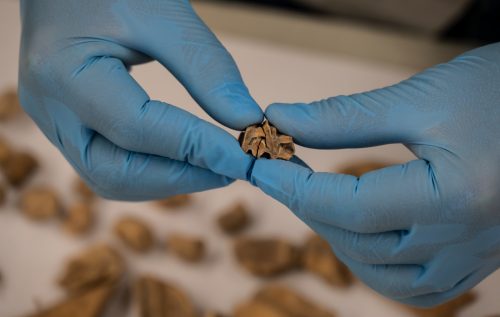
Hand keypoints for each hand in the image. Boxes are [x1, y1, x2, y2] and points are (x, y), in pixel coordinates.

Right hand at [18, 0, 262, 199]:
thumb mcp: (164, 15)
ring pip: (110, 178)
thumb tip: (246, 120)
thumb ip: (206, 68)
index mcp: (63, 72)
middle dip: (180, 178)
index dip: (194, 148)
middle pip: (116, 172)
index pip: (136, 128)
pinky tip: (184, 158)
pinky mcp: (68, 126)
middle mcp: (50, 108)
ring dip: (168, 180)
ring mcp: (55, 121)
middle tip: (230, 169)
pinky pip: (109, 165)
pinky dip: (151, 171)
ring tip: (212, 166)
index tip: (242, 157)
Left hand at [251, 43, 499, 306]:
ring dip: (340, 242)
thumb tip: (281, 120)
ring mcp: (474, 257)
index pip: (345, 206)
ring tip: (320, 203)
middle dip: (309, 208)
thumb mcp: (421, 98)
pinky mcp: (478, 259)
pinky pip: (417, 288)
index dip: (292, 186)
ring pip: (384, 277)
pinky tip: (363, 237)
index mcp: (453, 198)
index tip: (261, 165)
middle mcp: (465, 239)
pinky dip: (378, 268)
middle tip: (285, 174)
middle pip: (358, 242)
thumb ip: (344, 117)